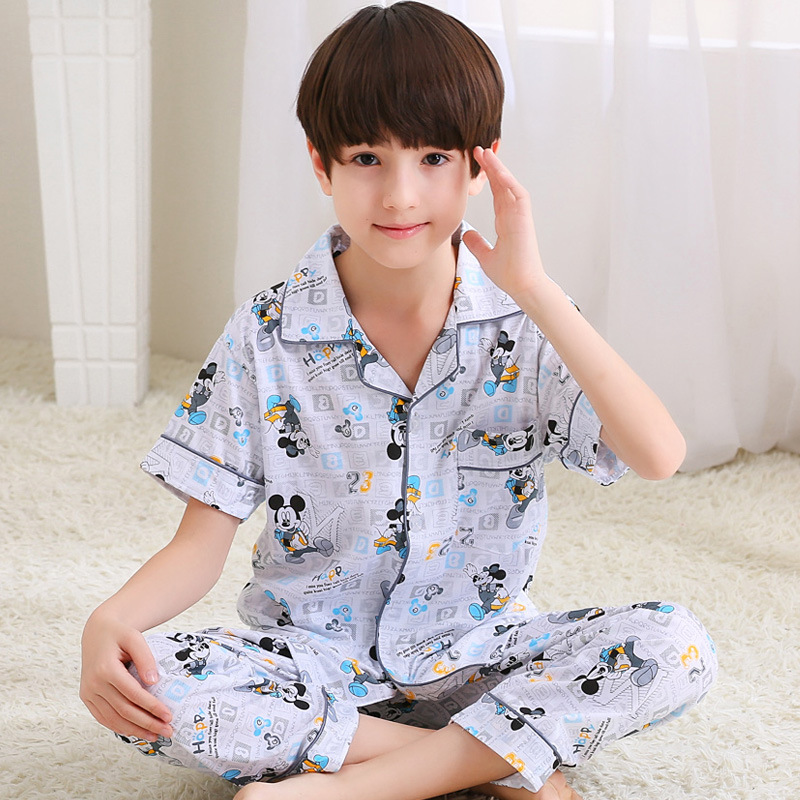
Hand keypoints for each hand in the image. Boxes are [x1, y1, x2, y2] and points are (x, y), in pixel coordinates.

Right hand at [79, 610, 172, 740]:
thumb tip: (154, 682)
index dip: (152, 707)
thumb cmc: (119, 633)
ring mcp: (88, 693)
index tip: (169, 715)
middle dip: (147, 723)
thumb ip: (145, 658)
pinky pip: (103, 717)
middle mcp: (93, 684)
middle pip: (124, 710)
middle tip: (168, 731)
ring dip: (135, 730)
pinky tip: (135, 731)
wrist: (97, 632)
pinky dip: (119, 727)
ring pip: (113, 719)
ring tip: (155, 735)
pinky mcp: (87, 698)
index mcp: (105, 669)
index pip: (133, 694)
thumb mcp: (135, 638)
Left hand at [462, 146, 548, 303]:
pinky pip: (518, 194)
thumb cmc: (509, 274)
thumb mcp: (485, 256)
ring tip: (486, 152)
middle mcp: (513, 215)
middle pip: (502, 184)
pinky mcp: (525, 219)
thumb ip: (477, 243)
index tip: (475, 164)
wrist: (522, 285)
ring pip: (509, 184)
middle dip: (491, 166)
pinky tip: (497, 170)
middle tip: (478, 149)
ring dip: (499, 168)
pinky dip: (509, 181)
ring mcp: (520, 215)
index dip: (487, 177)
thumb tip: (466, 235)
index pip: (496, 193)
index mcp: (506, 221)